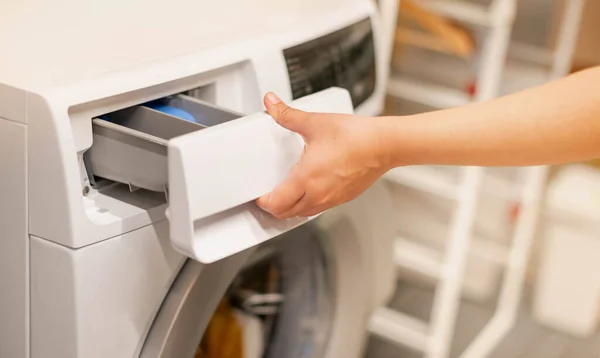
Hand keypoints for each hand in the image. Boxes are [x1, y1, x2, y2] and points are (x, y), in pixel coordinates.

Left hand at [256, 92, 392, 218]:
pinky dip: (308, 205)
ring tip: (285, 195)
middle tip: (267, 196)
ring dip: (291, 208)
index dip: (262, 201)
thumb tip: (271, 103)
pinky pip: (319, 209)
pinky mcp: (343, 198)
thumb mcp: (315, 122)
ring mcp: (332, 199)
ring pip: (303, 213)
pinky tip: (309, 190)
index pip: (276, 203)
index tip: (258, 194)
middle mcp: (318, 194)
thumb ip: (288, 115)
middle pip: (286, 213)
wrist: (385, 145)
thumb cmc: (356, 136)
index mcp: (307, 178)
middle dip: (273, 208)